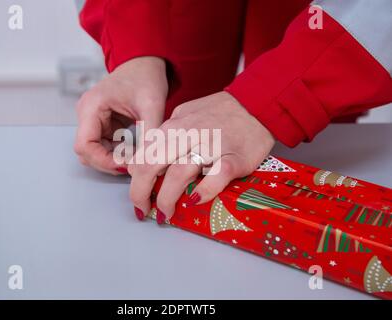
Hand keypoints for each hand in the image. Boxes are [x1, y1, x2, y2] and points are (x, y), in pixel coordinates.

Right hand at [74, 56, 167, 174]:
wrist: (146, 63)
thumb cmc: (145, 77)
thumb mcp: (152, 105)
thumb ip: (150, 134)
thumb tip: (148, 161)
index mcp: (91, 106)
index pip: (84, 146)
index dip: (103, 161)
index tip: (126, 165)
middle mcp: (87, 114)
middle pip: (87, 153)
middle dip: (109, 163)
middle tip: (133, 165)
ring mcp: (93, 120)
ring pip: (95, 152)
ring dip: (114, 160)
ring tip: (135, 159)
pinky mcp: (103, 125)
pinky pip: (105, 147)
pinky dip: (118, 153)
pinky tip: (134, 152)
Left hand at [128, 91, 274, 221]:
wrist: (257, 104)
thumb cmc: (221, 112)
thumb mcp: (186, 114)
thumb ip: (168, 134)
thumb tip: (148, 159)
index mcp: (175, 125)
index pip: (144, 153)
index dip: (135, 177)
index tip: (138, 192)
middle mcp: (188, 134)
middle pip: (152, 164)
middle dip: (140, 191)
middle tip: (142, 209)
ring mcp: (212, 146)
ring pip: (179, 173)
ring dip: (167, 197)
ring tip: (165, 213)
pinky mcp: (234, 159)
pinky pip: (215, 177)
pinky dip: (203, 191)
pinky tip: (194, 201)